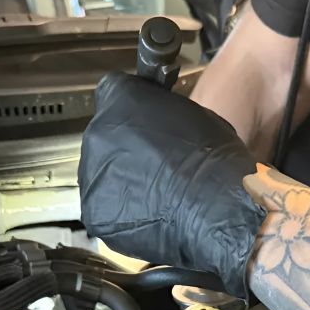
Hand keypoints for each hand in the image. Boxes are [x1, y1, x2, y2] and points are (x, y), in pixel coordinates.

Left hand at [78, 72, 266, 297]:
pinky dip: (124, 214)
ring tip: (156, 196)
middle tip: (154, 167)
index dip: (130, 111)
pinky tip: (151, 215)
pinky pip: (107, 210)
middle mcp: (98, 132)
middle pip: (104, 138)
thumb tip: (160, 126)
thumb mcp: (193, 115)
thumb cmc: (213, 158)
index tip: (144, 125)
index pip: (114, 94)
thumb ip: (163, 114)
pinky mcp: (96, 212)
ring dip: (122, 183)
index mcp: (120, 98)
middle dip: (124, 150)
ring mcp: (93, 174)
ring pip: (102, 176)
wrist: (216, 208)